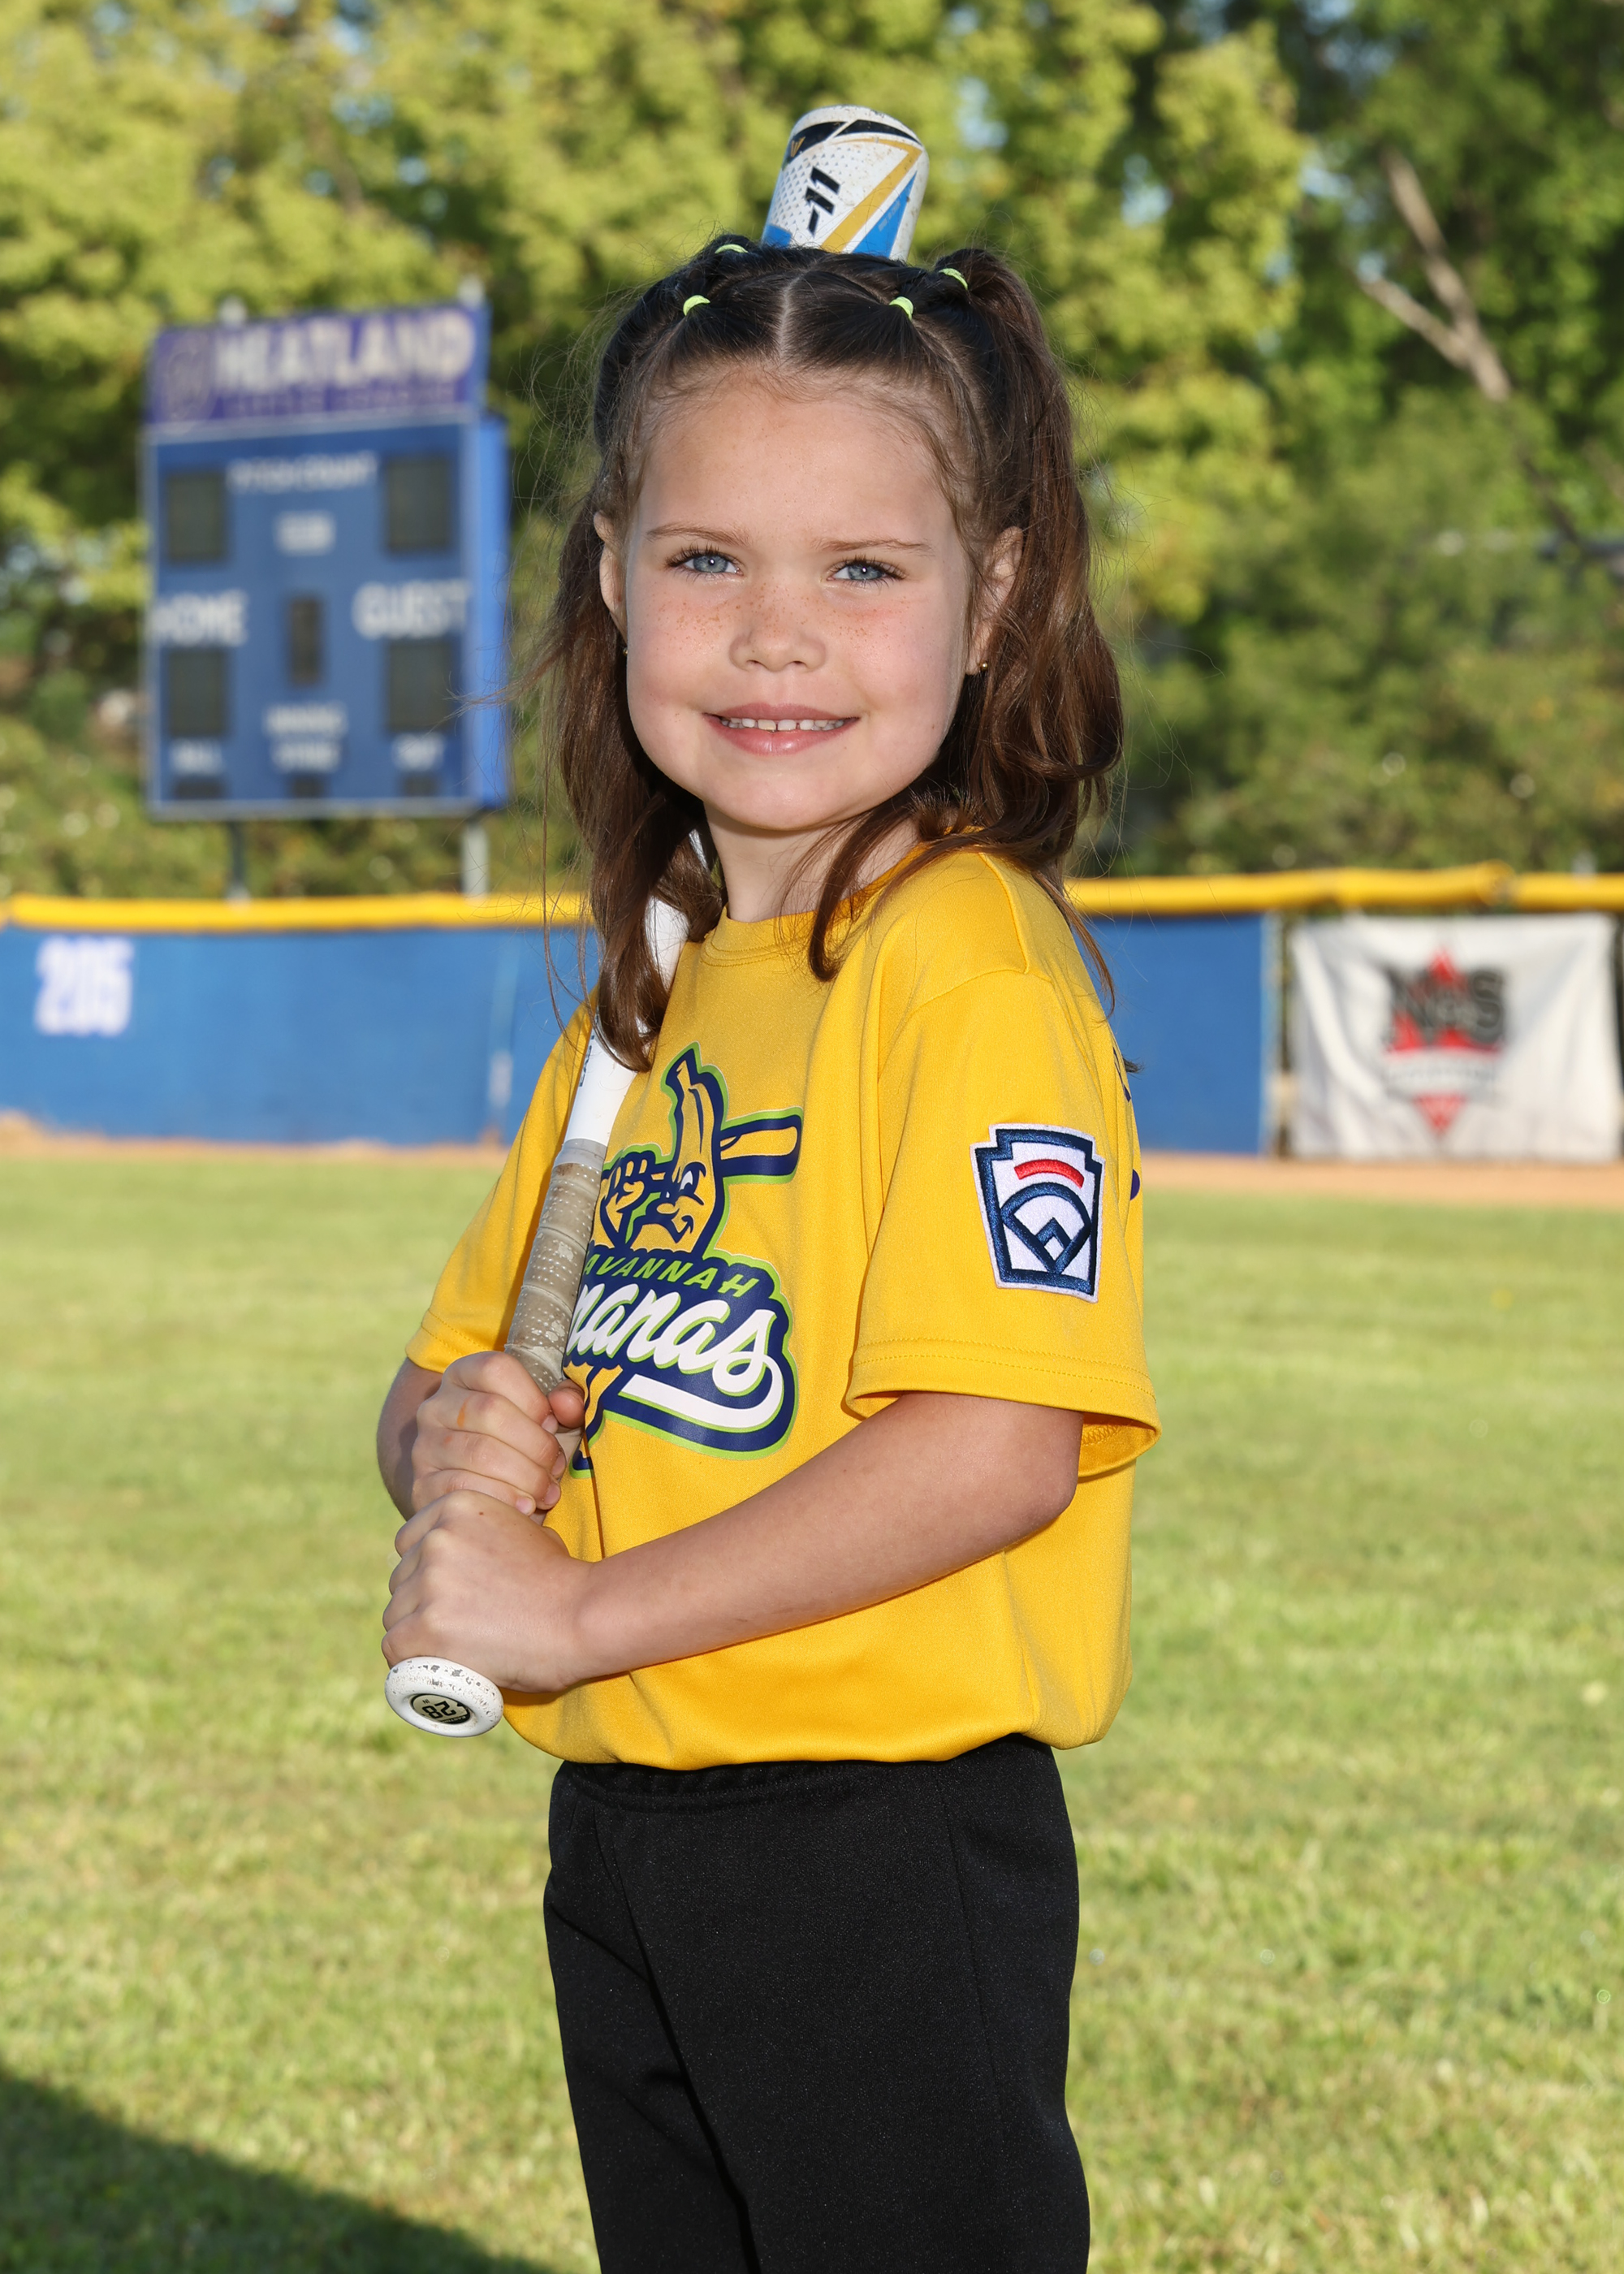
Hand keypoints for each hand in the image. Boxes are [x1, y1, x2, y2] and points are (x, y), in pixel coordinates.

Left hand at [383, 1489, 594, 1693]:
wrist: (580, 1616)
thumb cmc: (560, 1581)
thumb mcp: (524, 1531)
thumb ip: (486, 1534)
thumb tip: (468, 1554)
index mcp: (457, 1507)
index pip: (409, 1542)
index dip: (422, 1569)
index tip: (443, 1593)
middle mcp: (437, 1539)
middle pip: (401, 1579)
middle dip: (420, 1603)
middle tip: (454, 1627)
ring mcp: (430, 1582)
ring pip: (396, 1615)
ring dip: (416, 1633)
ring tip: (450, 1649)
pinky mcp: (427, 1625)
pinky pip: (395, 1647)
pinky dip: (411, 1661)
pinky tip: (433, 1665)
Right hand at [409, 1351, 584, 1521]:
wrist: (475, 1493)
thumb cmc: (520, 1448)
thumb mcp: (545, 1419)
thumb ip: (565, 1402)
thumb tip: (566, 1404)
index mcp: (463, 1376)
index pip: (496, 1369)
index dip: (532, 1398)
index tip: (552, 1424)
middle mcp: (436, 1406)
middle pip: (490, 1410)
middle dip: (535, 1444)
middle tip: (556, 1468)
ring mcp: (425, 1446)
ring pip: (479, 1451)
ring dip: (525, 1475)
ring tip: (547, 1492)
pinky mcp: (422, 1486)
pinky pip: (463, 1488)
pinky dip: (503, 1499)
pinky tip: (524, 1508)